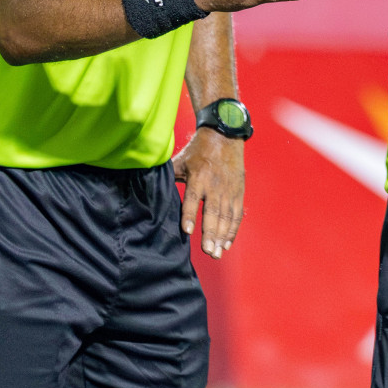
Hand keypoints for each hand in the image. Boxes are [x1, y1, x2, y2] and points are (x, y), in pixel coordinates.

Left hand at [173, 127, 243, 258]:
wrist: (225, 135)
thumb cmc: (198, 150)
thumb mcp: (181, 160)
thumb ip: (169, 176)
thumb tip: (149, 188)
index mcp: (199, 176)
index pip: (193, 199)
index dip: (189, 215)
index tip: (187, 231)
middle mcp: (215, 185)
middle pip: (213, 212)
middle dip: (211, 233)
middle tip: (209, 251)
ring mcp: (228, 190)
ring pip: (227, 217)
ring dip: (222, 236)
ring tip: (217, 252)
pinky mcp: (238, 192)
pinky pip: (237, 214)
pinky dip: (233, 230)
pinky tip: (227, 244)